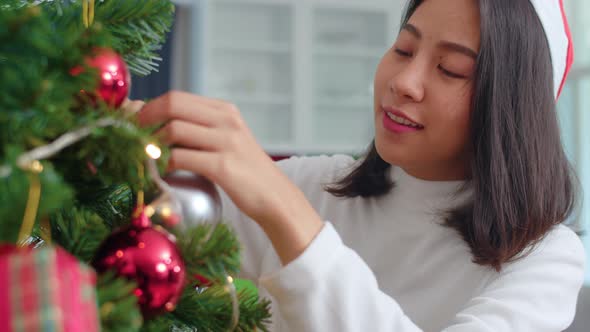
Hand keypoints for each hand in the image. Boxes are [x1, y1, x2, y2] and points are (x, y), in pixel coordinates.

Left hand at [136, 91, 322, 263]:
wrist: (274, 197)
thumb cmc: (243, 173)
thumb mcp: (225, 142)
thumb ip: (197, 131)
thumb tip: (151, 124)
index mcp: (225, 110)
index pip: (176, 97)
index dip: (147, 108)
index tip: (130, 125)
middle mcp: (226, 120)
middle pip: (172, 104)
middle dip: (143, 119)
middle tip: (130, 138)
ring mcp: (227, 141)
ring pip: (174, 129)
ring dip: (151, 143)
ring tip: (144, 156)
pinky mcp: (223, 165)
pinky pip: (181, 157)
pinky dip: (164, 163)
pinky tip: (161, 172)